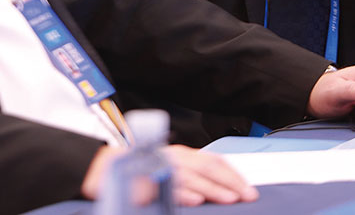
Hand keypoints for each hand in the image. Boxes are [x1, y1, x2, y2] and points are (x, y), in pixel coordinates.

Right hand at [82, 144, 258, 205]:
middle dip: (230, 182)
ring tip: (229, 199)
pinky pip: (167, 184)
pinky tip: (195, 200)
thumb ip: (191, 178)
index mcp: (182, 154)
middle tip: (247, 195)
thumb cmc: (141, 171)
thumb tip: (218, 192)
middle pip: (208, 167)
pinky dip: (182, 192)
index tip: (247, 189)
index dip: (232, 174)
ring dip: (212, 188)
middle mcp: (174, 156)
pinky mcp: (146, 177)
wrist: (106, 168)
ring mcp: (160, 165)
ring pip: (192, 176)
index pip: (214, 161)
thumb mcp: (171, 171)